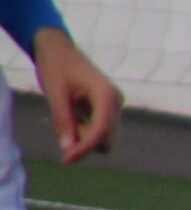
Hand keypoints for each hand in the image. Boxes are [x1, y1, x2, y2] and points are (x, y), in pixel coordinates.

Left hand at [33, 29, 120, 162]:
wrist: (58, 50)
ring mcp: (114, 106)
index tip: (66, 160)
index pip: (102, 130)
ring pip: (104, 137)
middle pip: (107, 138)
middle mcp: (116, 101)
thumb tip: (68, 149)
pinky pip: (100, 131)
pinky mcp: (109, 109)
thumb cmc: (56, 67)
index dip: (85, 148)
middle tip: (62, 127)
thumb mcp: (55, 93)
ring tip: (66, 117)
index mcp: (106, 94)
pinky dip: (84, 131)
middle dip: (84, 141)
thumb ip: (63, 121)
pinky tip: (72, 116)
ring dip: (84, 137)